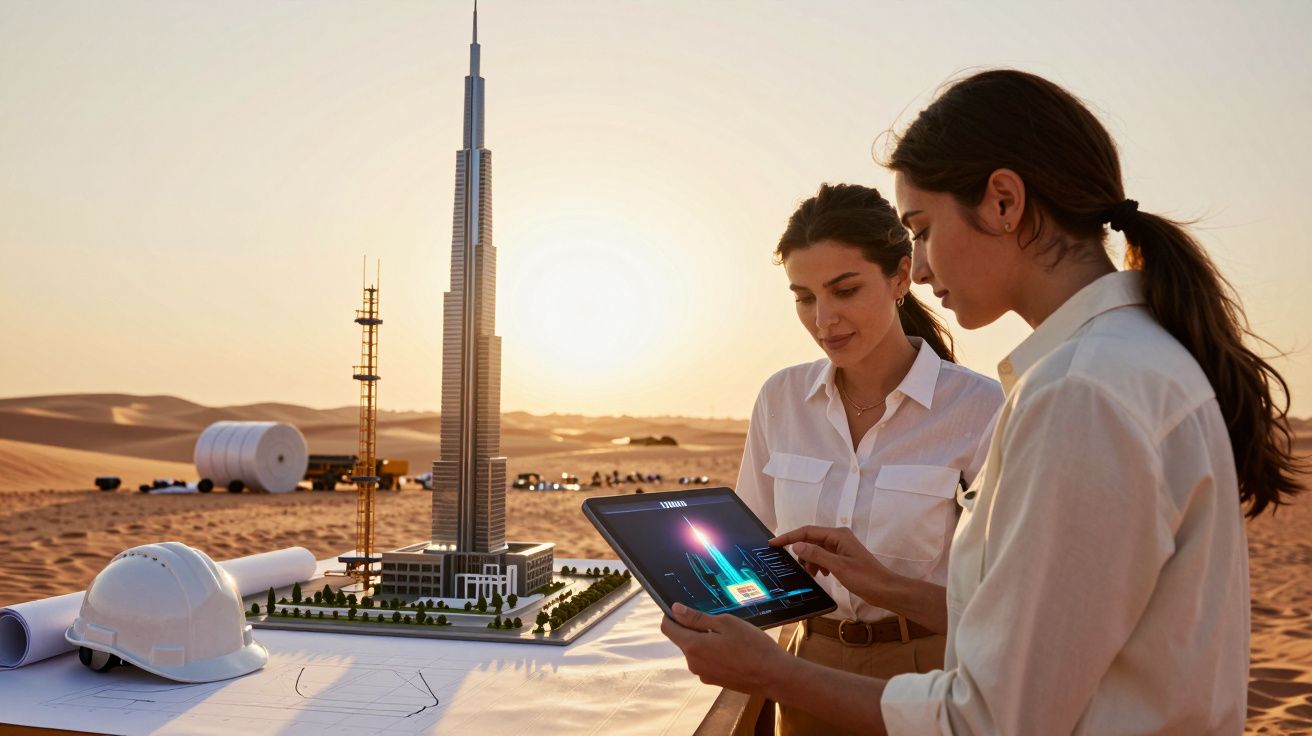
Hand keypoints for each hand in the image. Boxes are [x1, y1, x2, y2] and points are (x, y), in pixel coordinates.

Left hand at [660, 602, 790, 695]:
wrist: (774, 675)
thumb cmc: (752, 646)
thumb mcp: (726, 623)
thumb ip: (697, 618)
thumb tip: (675, 610)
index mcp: (693, 646)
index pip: (667, 628)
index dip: (671, 616)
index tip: (684, 608)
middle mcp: (693, 663)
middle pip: (682, 640)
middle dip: (694, 628)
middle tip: (718, 621)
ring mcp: (703, 674)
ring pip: (696, 651)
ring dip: (706, 641)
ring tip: (730, 637)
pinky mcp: (714, 681)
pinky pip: (707, 662)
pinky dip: (714, 653)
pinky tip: (734, 650)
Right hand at [770, 525, 893, 607]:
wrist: (885, 590)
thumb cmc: (865, 578)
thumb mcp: (838, 566)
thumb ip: (816, 555)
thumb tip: (796, 546)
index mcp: (838, 535)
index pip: (807, 532)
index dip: (789, 537)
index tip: (773, 544)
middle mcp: (838, 537)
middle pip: (811, 540)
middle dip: (800, 552)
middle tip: (793, 566)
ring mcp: (841, 548)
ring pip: (816, 550)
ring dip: (810, 561)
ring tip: (810, 574)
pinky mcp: (843, 558)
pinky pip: (823, 557)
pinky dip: (818, 565)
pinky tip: (821, 575)